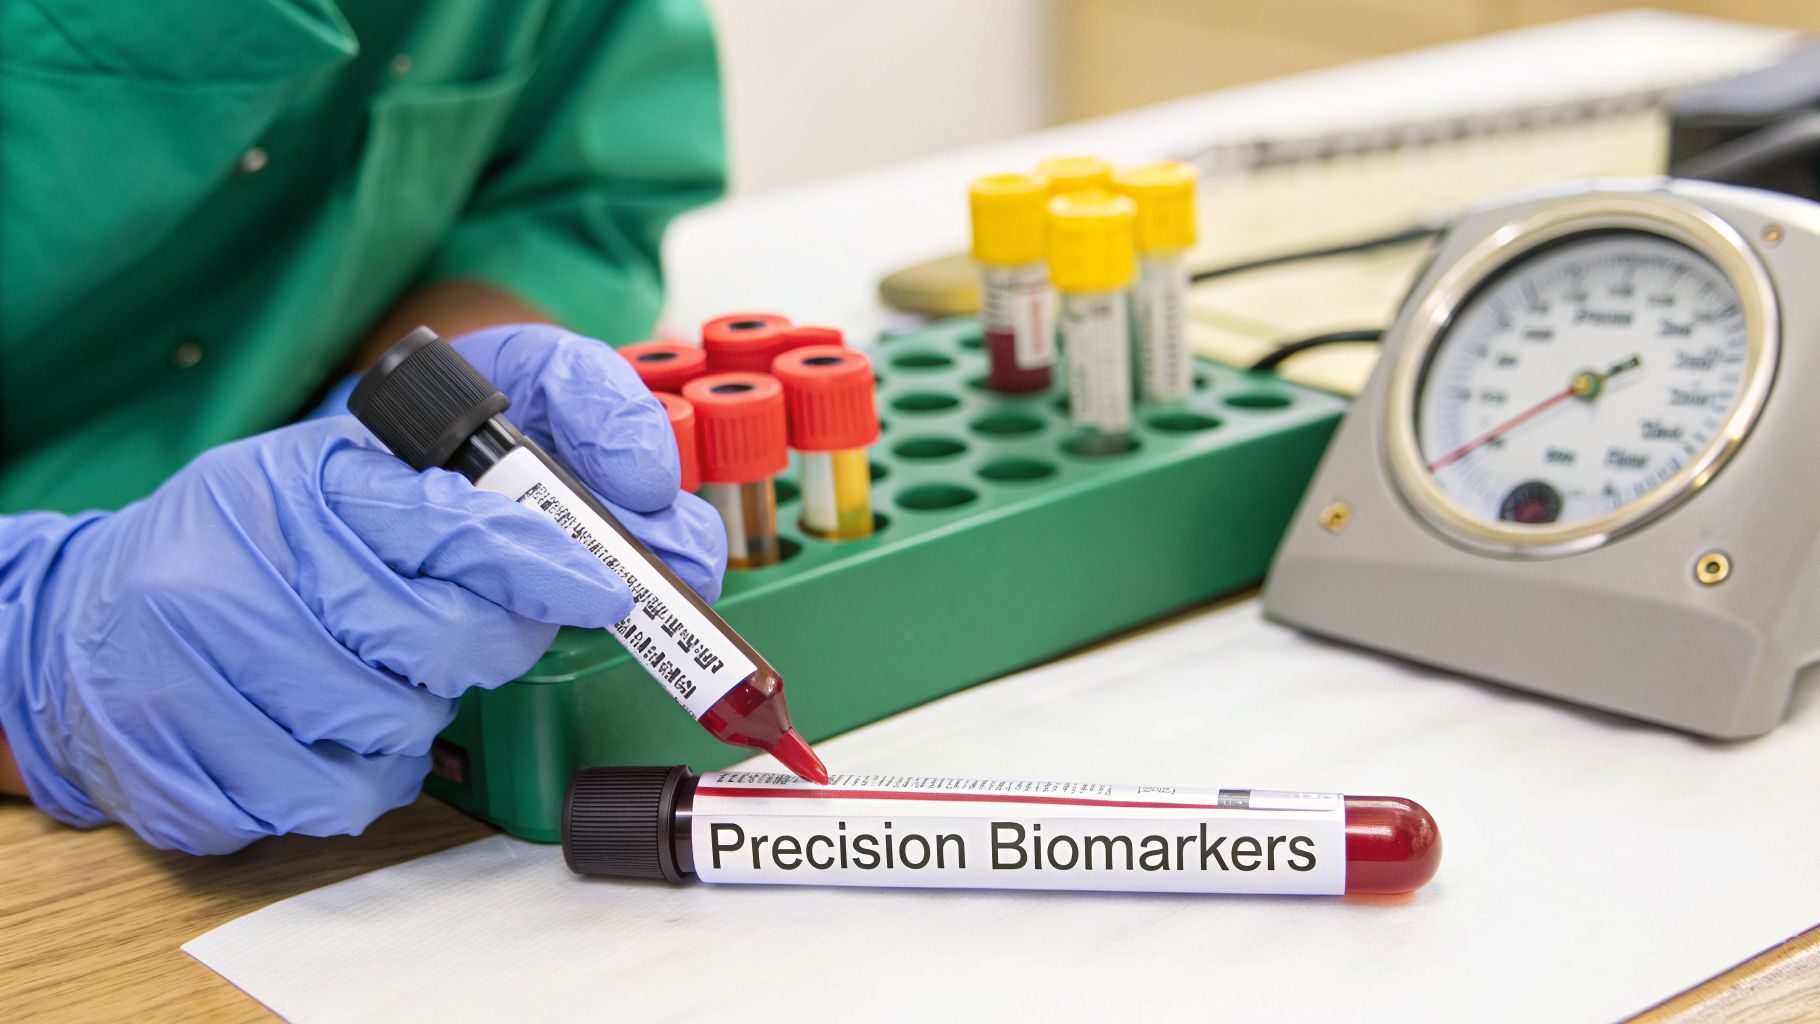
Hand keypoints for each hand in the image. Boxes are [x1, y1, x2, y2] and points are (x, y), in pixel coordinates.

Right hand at [0, 324, 724, 853]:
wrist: (98, 620)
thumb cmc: (279, 542)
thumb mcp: (387, 471)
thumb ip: (531, 490)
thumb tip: (679, 547)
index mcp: (319, 471)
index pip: (458, 517)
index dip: (548, 560)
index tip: (607, 590)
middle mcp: (253, 552)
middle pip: (443, 638)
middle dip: (490, 647)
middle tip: (479, 636)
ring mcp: (206, 655)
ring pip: (398, 725)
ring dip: (420, 715)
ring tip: (377, 671)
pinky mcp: (183, 752)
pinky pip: (339, 796)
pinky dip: (362, 777)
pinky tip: (330, 728)